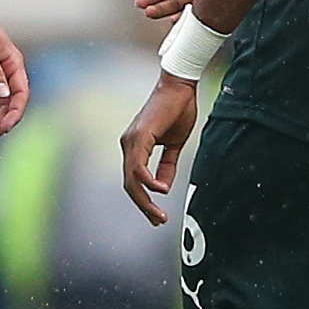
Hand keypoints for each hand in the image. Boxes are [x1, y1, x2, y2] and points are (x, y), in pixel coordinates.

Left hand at [120, 74, 197, 224]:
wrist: (180, 86)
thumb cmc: (178, 110)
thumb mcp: (174, 144)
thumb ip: (167, 165)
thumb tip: (163, 186)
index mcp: (135, 147)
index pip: (134, 180)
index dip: (144, 199)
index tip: (158, 215)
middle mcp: (128, 145)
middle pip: (130, 184)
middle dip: (143, 206)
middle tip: (158, 221)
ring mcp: (131, 141)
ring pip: (132, 179)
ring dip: (145, 200)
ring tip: (159, 215)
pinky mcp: (139, 137)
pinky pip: (139, 166)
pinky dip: (149, 181)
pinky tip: (161, 190)